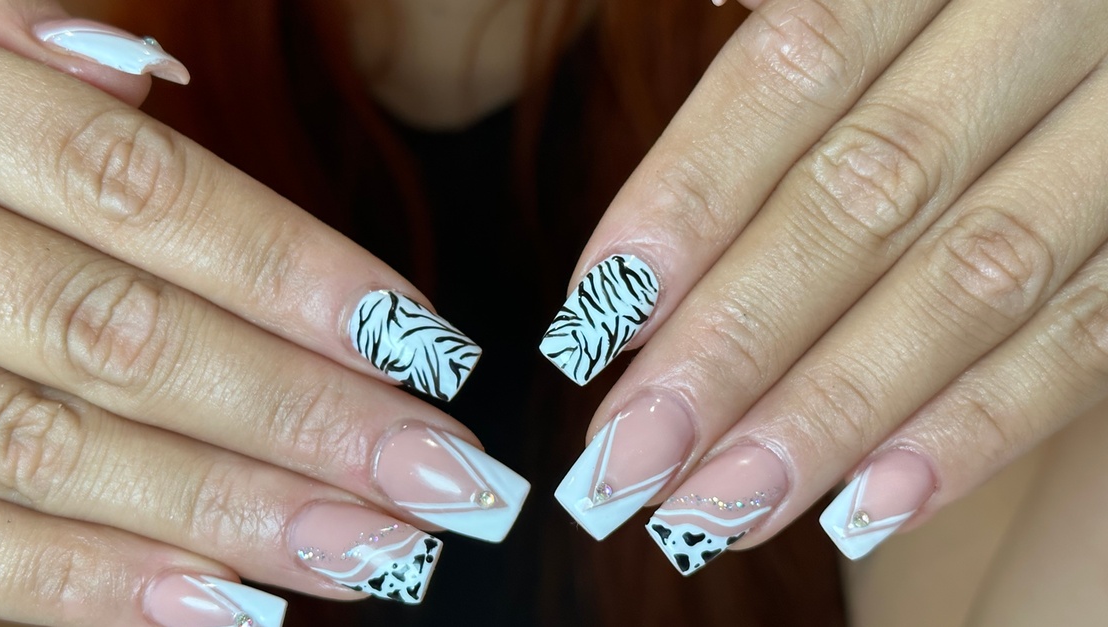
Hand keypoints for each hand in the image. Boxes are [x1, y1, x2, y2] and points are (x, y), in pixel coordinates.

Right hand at [0, 2, 527, 623]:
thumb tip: (143, 77)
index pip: (131, 194)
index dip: (289, 274)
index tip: (426, 344)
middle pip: (114, 337)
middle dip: (298, 419)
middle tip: (446, 481)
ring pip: (40, 454)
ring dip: (226, 519)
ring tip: (376, 556)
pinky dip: (76, 587)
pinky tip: (220, 611)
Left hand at [548, 0, 1107, 570]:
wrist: (1093, 19)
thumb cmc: (940, 23)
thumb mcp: (876, 2)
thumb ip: (784, 77)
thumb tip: (637, 260)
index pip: (797, 67)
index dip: (688, 198)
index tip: (591, 323)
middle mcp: (1044, 17)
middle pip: (869, 191)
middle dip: (736, 341)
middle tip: (625, 462)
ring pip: (976, 276)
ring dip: (834, 412)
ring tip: (717, 508)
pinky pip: (1092, 331)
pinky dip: (980, 425)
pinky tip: (869, 507)